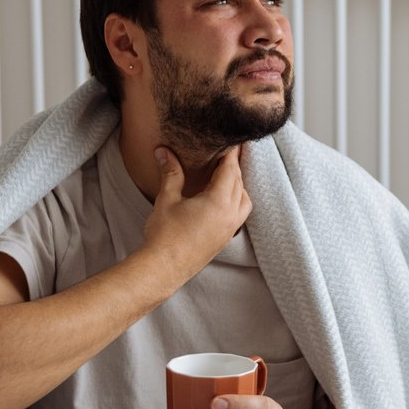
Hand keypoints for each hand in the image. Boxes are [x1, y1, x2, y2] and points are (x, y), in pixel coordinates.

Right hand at [142, 146, 250, 280]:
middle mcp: (230, 215)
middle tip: (229, 151)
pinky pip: (240, 214)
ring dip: (239, 184)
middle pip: (239, 183)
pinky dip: (237, 201)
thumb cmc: (164, 234)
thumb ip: (170, 173)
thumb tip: (164, 151)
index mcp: (219, 202)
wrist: (163, 268)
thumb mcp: (167, 199)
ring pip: (244, 200)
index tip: (232, 140)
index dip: (231, 153)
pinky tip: (223, 199)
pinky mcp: (225, 239)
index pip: (230, 170)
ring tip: (226, 174)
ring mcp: (230, 229)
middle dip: (234, 166)